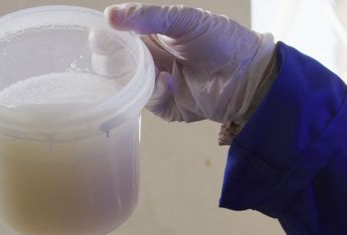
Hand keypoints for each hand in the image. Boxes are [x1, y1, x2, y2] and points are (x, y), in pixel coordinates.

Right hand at [105, 3, 275, 123]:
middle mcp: (151, 60)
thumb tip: (110, 15)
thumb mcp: (183, 20)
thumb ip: (148, 16)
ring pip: (127, 86)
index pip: (117, 37)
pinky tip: (169, 82)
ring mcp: (158, 85)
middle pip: (115, 64)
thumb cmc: (221, 39)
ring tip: (147, 68)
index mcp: (152, 35)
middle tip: (118, 58)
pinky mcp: (169, 107)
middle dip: (113, 61)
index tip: (98, 38)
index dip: (105, 38)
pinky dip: (155, 93)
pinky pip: (149, 103)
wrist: (248, 73)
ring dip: (131, 78)